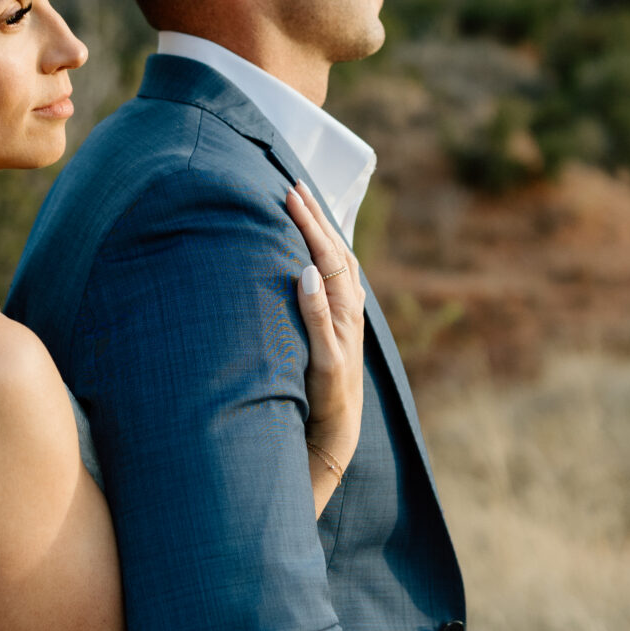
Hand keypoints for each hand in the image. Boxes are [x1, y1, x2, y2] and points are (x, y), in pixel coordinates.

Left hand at [287, 181, 365, 513]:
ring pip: (336, 284)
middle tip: (292, 186)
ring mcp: (342, 345)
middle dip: (316, 221)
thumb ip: (300, 314)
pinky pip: (324, 332)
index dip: (319, 224)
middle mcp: (348, 323)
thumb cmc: (309, 396)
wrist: (326, 444)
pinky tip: (305, 275)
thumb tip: (281, 278)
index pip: (335, 257)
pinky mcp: (331, 371)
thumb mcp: (305, 348)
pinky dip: (316, 303)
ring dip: (318, 246)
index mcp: (343, 315)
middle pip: (337, 260)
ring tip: (298, 211)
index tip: (296, 191)